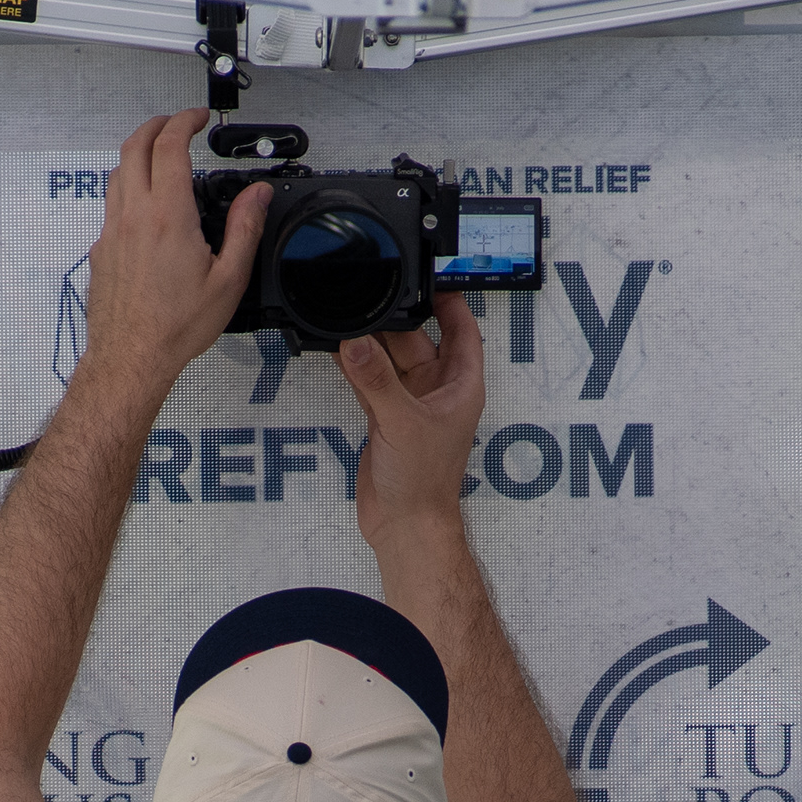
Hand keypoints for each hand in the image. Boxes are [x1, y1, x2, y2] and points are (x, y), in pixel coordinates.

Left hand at [72, 110, 264, 411]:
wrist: (131, 357)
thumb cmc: (174, 327)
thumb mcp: (228, 279)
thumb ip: (245, 229)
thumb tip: (257, 196)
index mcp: (168, 216)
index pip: (170, 146)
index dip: (184, 122)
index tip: (197, 119)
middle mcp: (134, 216)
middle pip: (134, 147)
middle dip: (157, 125)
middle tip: (176, 124)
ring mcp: (112, 231)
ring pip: (117, 173)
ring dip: (138, 153)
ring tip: (159, 156)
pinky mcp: (101, 249)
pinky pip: (112, 205)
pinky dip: (128, 189)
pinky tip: (145, 205)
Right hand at [335, 292, 485, 543]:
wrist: (405, 524)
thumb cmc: (425, 482)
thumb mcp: (402, 421)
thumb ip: (377, 380)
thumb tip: (357, 343)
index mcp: (461, 386)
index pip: (463, 330)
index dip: (451, 302)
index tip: (432, 277)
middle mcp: (437, 391)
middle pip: (419, 339)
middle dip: (397, 319)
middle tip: (373, 293)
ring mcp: (410, 404)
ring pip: (391, 359)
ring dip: (372, 343)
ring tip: (350, 316)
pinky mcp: (385, 418)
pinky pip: (370, 380)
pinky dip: (355, 366)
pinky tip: (338, 346)